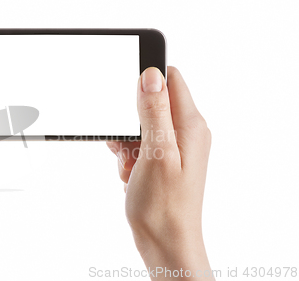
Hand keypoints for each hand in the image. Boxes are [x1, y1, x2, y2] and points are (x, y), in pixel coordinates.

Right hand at [107, 67, 213, 279]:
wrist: (165, 242)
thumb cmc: (164, 206)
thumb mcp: (156, 152)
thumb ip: (154, 111)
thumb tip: (152, 74)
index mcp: (190, 125)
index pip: (171, 79)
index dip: (147, 83)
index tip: (129, 102)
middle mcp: (186, 132)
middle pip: (150, 104)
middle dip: (129, 122)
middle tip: (128, 147)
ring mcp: (175, 147)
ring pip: (139, 126)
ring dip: (126, 143)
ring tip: (131, 166)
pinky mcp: (163, 160)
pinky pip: (139, 145)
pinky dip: (128, 156)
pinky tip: (130, 174)